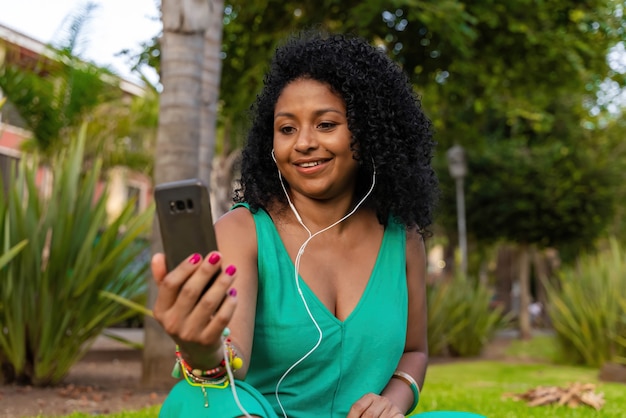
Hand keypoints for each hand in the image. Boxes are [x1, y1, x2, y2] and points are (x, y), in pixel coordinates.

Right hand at [151, 251, 237, 367]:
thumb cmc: (185, 317)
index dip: (184, 269)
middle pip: (190, 291)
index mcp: (160, 311)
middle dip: (206, 271)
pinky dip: (229, 303)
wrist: (198, 352)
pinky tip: (234, 292)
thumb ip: (164, 279)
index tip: (198, 255)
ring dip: (221, 284)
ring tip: (231, 270)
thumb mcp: (171, 304)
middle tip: (218, 255)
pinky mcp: (207, 341)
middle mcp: (172, 323)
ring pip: (208, 303)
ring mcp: (190, 334)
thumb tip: (158, 256)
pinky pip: (222, 318)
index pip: (169, 285)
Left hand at [347, 393, 404, 417]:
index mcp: (370, 396)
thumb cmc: (373, 411)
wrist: (392, 408)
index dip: (351, 417)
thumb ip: (356, 414)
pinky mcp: (399, 415)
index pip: (357, 407)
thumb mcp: (365, 408)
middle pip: (369, 415)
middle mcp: (382, 400)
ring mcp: (392, 408)